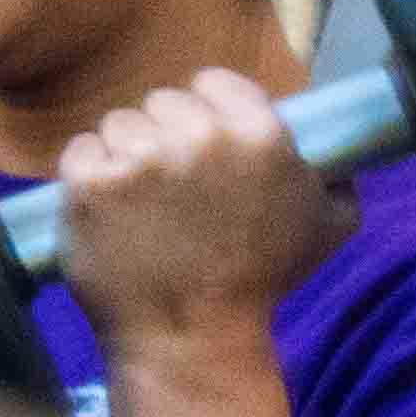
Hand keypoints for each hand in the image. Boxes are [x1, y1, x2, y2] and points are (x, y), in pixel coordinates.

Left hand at [47, 68, 348, 349]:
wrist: (191, 335)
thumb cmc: (260, 281)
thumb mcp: (329, 226)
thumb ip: (334, 177)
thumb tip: (334, 149)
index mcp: (261, 135)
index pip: (214, 82)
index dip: (210, 111)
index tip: (208, 146)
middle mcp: (200, 137)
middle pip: (163, 103)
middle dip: (167, 137)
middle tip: (176, 186)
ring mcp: (139, 158)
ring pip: (119, 125)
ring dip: (127, 156)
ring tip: (144, 205)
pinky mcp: (90, 181)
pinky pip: (81, 151)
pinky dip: (90, 177)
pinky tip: (113, 212)